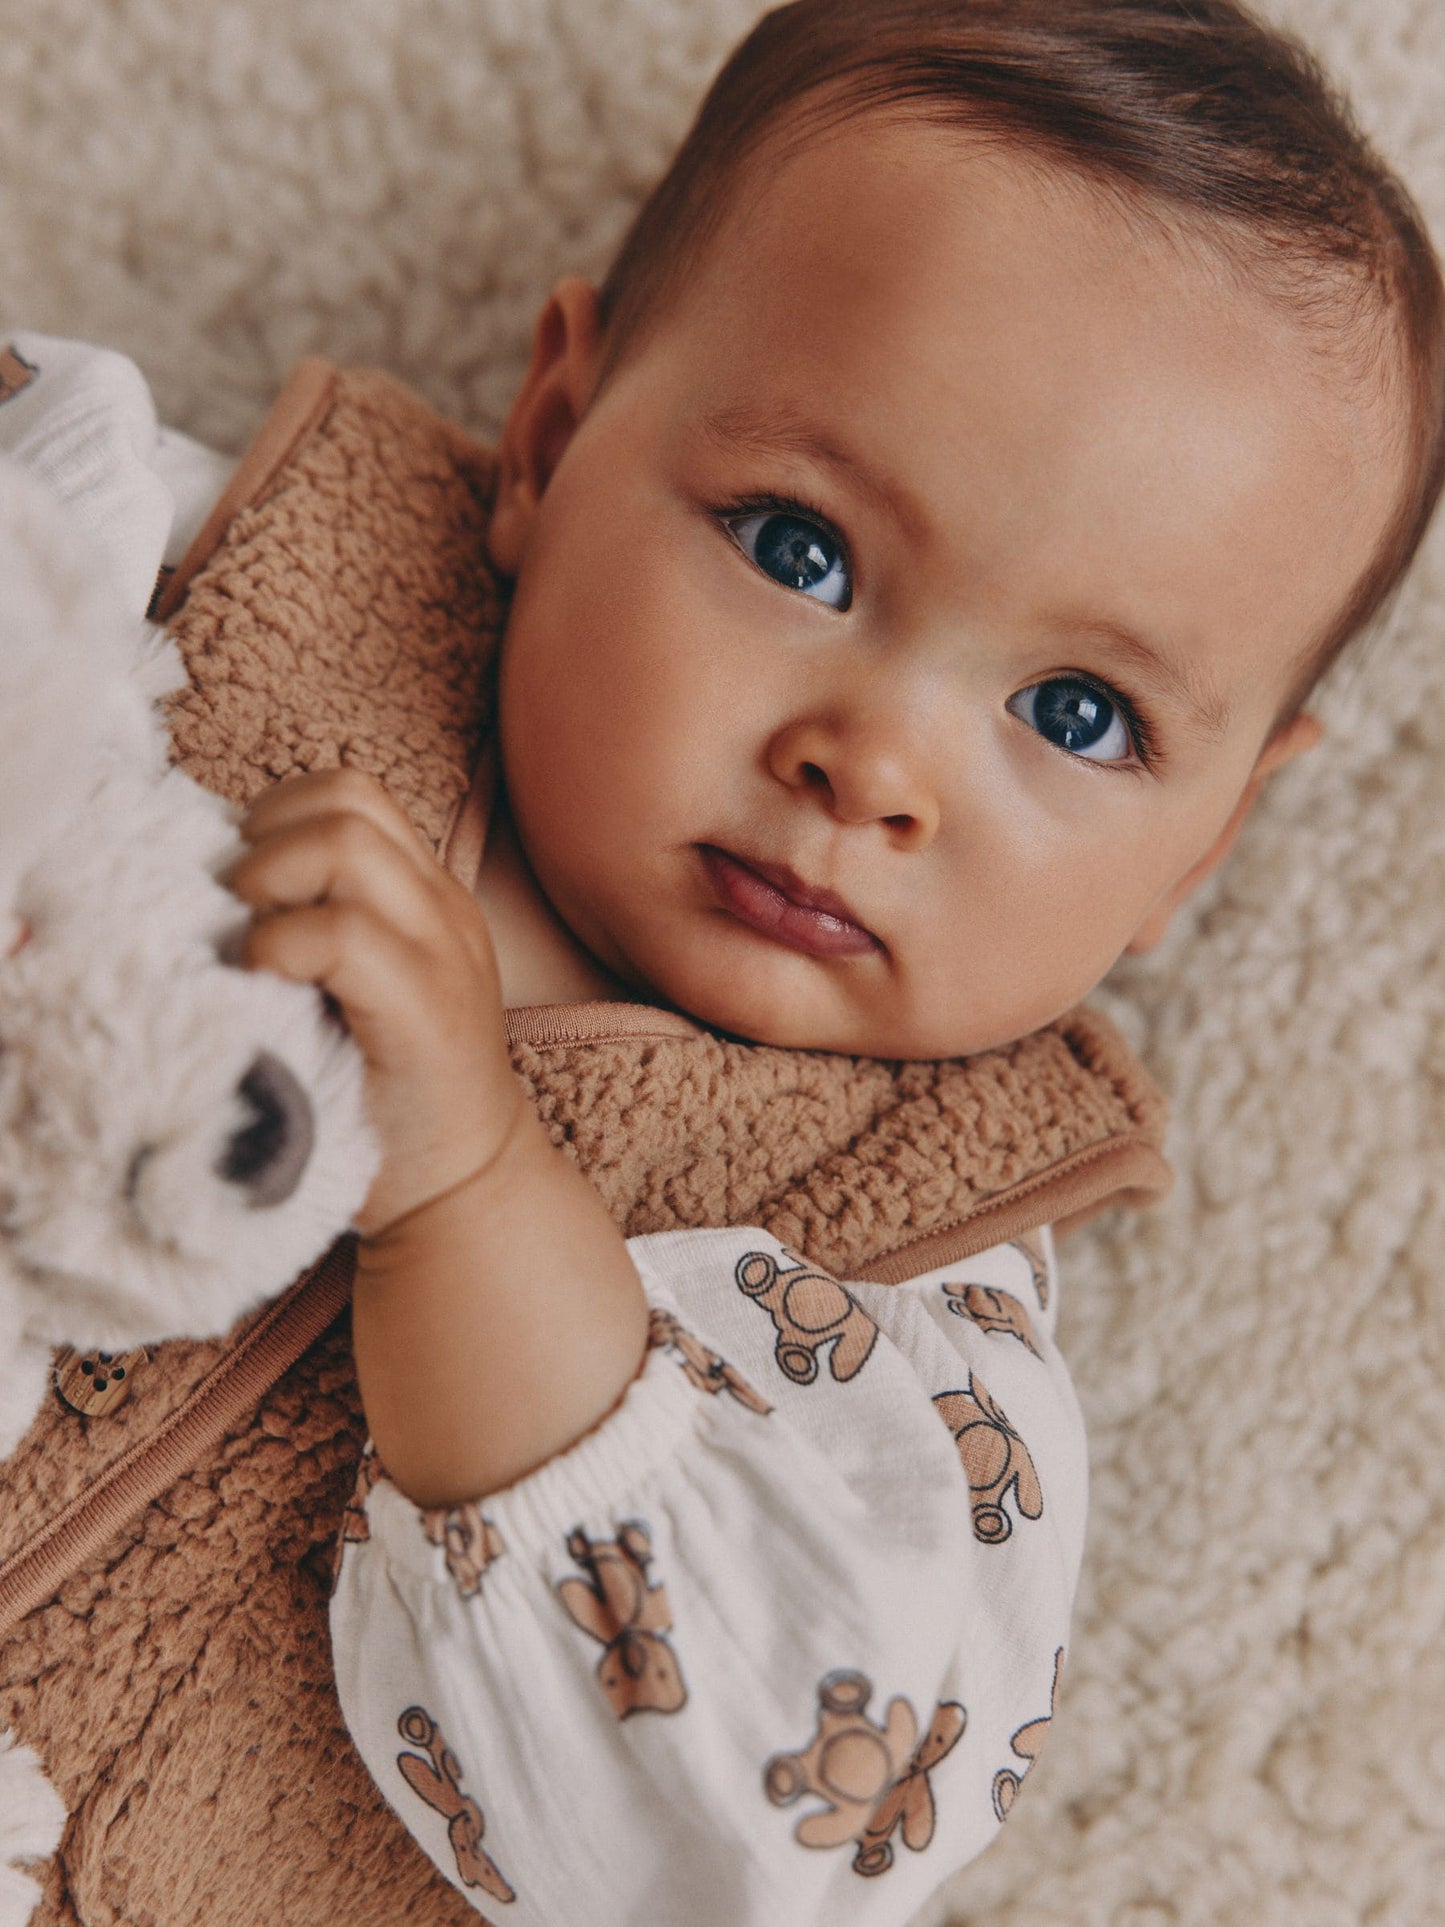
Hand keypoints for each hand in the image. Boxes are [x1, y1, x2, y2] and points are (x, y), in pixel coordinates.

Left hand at [224, 767, 529, 1239]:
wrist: (459, 1193)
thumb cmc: (382, 1099)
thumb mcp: (358, 992)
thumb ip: (317, 930)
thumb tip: (208, 886)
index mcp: (426, 897)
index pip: (350, 794)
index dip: (277, 816)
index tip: (244, 891)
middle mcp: (442, 909)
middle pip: (347, 798)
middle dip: (266, 839)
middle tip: (240, 915)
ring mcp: (441, 954)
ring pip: (347, 843)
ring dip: (271, 881)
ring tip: (252, 946)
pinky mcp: (426, 1011)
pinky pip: (344, 934)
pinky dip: (281, 948)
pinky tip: (266, 989)